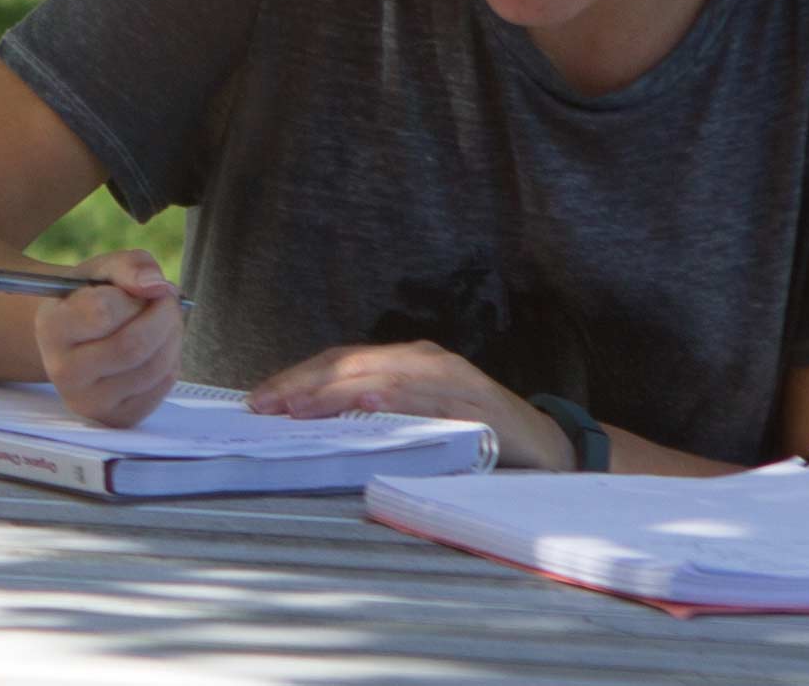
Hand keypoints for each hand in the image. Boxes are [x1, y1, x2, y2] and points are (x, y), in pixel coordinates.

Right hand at [31, 250, 182, 427]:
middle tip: (167, 301)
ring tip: (165, 321)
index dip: (134, 295)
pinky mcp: (115, 418)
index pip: (103, 311)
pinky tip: (159, 347)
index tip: (144, 287)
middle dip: (164, 315)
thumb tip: (155, 286)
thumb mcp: (104, 270)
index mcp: (51, 328)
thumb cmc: (92, 298)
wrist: (79, 339)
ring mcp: (88, 401)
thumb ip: (129, 266)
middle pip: (133, 346)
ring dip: (173, 336)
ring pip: (153, 367)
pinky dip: (172, 360)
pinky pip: (161, 387)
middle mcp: (63, 371)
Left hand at [247, 341, 571, 469]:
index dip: (299, 377)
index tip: (259, 400)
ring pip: (383, 377)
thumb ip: (378, 416)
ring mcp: (452, 379)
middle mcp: (427, 361)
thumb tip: (311, 428)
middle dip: (304, 384)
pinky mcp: (474, 403)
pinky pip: (427, 399)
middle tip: (265, 405)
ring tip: (298, 407)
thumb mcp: (419, 420)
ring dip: (336, 391)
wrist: (548, 448)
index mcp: (409, 362)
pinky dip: (395, 399)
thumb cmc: (477, 435)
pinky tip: (368, 403)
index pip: (343, 361)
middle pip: (354, 363)